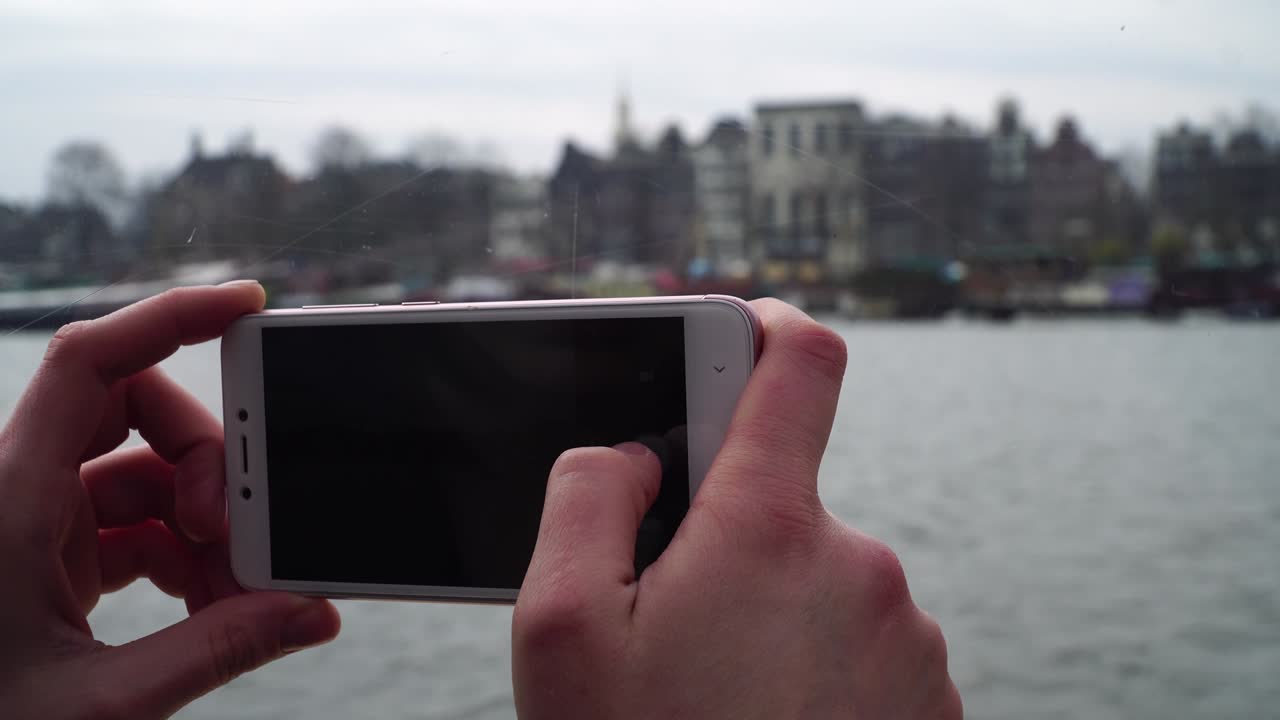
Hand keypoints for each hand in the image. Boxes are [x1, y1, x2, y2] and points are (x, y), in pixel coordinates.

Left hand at [0, 283, 339, 719]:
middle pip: (132, 410)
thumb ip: (214, 651)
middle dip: (206, 459)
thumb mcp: (103, 702)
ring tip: (237, 593)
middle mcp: (18, 494)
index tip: (248, 306)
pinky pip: (134, 525)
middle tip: (239, 527)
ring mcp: (34, 524)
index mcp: (10, 501)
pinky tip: (210, 607)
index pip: (90, 362)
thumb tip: (311, 615)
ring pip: (141, 473)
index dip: (170, 316)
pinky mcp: (48, 558)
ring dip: (202, 523)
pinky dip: (183, 556)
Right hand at [512, 299, 960, 718]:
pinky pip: (859, 642)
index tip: (732, 336)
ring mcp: (907, 639)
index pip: (800, 363)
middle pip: (782, 497)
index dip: (763, 329)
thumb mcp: (558, 628)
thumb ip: (588, 495)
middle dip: (723, 537)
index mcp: (767, 529)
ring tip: (716, 695)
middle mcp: (859, 568)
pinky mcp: (928, 699)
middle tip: (671, 623)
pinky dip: (811, 663)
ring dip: (767, 610)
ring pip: (818, 577)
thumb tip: (641, 453)